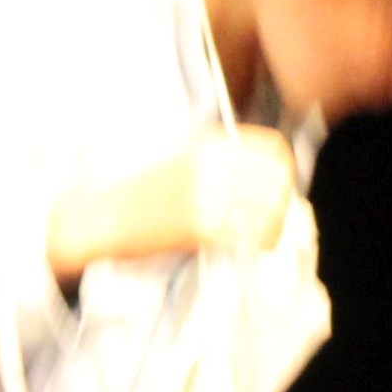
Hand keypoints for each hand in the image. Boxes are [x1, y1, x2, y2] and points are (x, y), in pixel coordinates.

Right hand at [47, 125, 297, 278]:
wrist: (106, 216)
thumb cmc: (146, 194)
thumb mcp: (186, 161)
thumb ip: (225, 164)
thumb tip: (272, 179)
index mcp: (210, 143)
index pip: (274, 149)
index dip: (286, 172)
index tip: (280, 189)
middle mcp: (211, 163)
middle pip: (278, 180)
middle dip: (284, 203)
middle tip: (272, 220)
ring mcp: (205, 192)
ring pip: (270, 210)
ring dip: (273, 227)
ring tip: (261, 237)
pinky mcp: (198, 223)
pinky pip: (247, 234)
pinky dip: (255, 244)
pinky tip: (247, 248)